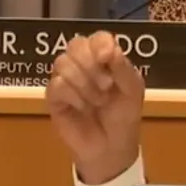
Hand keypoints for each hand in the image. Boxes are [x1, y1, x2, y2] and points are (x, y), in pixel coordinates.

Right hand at [45, 32, 145, 183]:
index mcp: (105, 59)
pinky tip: (82, 108)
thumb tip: (110, 49)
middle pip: (75, 44)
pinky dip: (74, 97)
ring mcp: (66, 79)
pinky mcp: (53, 97)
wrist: (111, 147)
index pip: (97, 38)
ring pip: (63, 62)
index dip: (100, 44)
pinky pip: (56, 85)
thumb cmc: (124, 115)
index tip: (107, 58)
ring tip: (98, 101)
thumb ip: (123, 68)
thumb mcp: (133, 91)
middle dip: (91, 64)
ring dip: (85, 83)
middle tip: (107, 85)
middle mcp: (83, 65)